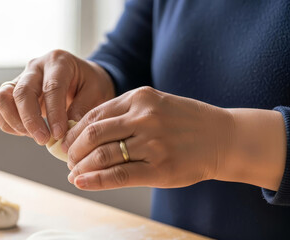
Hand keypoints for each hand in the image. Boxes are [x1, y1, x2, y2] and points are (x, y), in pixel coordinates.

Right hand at [0, 50, 114, 144]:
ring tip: (34, 136)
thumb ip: (84, 107)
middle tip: (43, 140)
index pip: (51, 88)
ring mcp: (20, 78)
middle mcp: (35, 66)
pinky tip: (26, 133)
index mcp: (59, 62)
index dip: (54, 113)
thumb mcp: (97, 91)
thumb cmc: (90, 84)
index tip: (59, 134)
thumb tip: (67, 129)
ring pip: (2, 98)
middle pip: (22, 92)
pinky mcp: (11, 91)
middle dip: (30, 120)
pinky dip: (8, 123)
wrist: (82, 79)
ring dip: (15, 121)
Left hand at [62, 86, 235, 189]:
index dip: (74, 132)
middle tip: (68, 161)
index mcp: (140, 98)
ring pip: (102, 155)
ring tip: (74, 173)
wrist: (224, 138)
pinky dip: (95, 180)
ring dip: (81, 167)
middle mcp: (144, 117)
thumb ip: (124, 113)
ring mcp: (153, 142)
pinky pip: (119, 175)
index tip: (67, 143)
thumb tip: (86, 131)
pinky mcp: (160, 168)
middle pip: (93, 134)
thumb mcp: (155, 105)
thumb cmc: (185, 122)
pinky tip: (81, 182)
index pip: (94, 115)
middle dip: (74, 150)